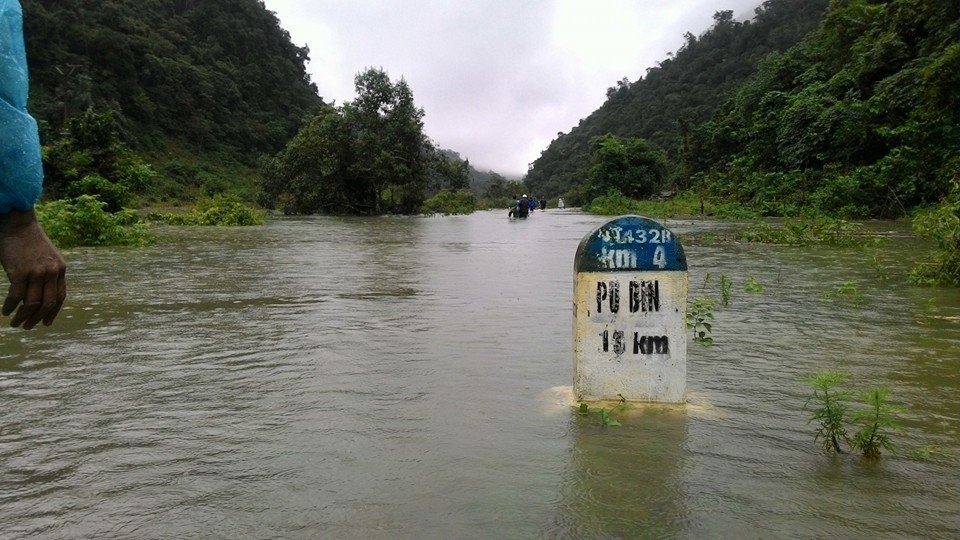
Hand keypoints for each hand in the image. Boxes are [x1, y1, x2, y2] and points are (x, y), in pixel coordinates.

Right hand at [0, 209, 66, 328]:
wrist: (18, 225)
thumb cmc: (29, 241)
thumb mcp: (47, 257)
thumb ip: (49, 274)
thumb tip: (43, 294)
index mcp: (60, 269)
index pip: (60, 297)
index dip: (53, 312)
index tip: (46, 323)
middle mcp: (51, 272)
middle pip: (48, 303)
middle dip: (37, 318)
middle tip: (27, 326)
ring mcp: (36, 273)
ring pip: (32, 303)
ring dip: (23, 316)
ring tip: (15, 323)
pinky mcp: (20, 273)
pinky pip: (16, 297)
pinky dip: (10, 307)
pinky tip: (6, 311)